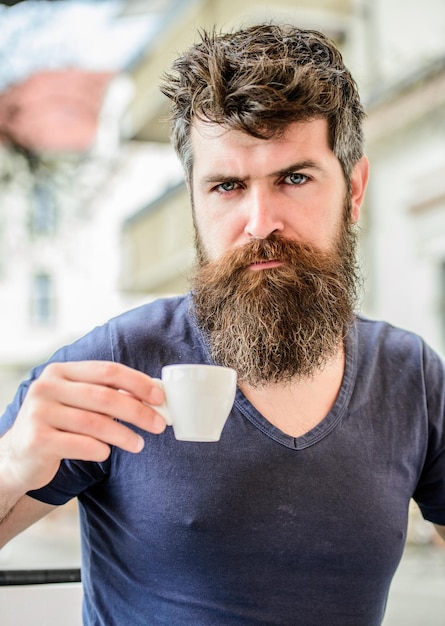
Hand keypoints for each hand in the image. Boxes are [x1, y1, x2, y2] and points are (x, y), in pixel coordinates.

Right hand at [0, 361, 166, 493]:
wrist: (17, 457)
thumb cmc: (58, 426)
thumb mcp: (77, 403)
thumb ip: (106, 396)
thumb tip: (152, 397)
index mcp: (60, 372)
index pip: (107, 370)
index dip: (137, 382)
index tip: (160, 397)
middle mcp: (47, 387)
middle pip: (104, 396)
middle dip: (138, 411)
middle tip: (159, 424)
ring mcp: (39, 413)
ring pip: (95, 423)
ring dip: (124, 435)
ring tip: (139, 445)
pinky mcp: (37, 440)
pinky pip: (81, 445)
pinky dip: (100, 450)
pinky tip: (106, 454)